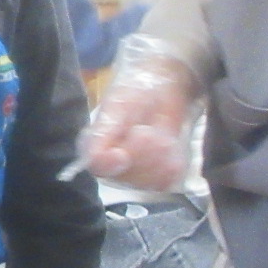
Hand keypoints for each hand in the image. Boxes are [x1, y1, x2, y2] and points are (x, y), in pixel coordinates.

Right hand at [80, 35, 200, 191]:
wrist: (168, 84)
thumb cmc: (139, 89)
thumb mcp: (119, 105)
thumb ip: (103, 133)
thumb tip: (93, 160)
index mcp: (95, 144)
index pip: (97, 167)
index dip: (111, 165)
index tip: (123, 154)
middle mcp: (112, 163)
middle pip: (125, 176)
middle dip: (143, 155)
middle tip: (149, 130)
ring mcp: (136, 172)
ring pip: (146, 182)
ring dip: (160, 159)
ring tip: (163, 136)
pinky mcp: (157, 176)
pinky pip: (165, 183)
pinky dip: (173, 167)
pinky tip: (173, 150)